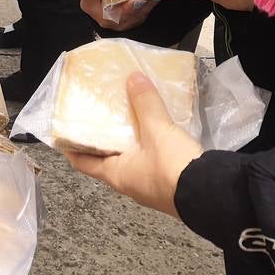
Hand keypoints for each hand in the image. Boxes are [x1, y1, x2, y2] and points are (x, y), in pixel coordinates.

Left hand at [63, 72, 203, 217]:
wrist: (213, 196)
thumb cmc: (173, 168)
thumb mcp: (157, 130)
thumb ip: (145, 103)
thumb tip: (132, 78)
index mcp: (116, 174)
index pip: (83, 163)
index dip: (70, 148)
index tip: (61, 133)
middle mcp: (129, 183)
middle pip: (106, 159)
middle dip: (101, 139)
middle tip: (97, 116)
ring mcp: (149, 187)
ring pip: (130, 160)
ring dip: (126, 141)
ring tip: (125, 117)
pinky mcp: (169, 184)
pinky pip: (150, 161)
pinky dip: (146, 146)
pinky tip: (154, 131)